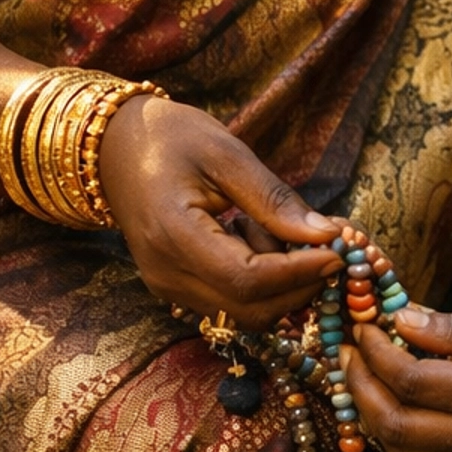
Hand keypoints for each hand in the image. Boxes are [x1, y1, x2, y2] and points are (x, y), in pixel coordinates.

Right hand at [98, 92, 341, 326]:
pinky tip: (257, 239)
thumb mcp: (226, 153)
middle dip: (299, 284)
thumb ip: (274, 199)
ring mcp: (166, 288)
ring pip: (244, 313)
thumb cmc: (169, 137)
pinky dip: (260, 283)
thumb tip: (326, 235)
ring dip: (280, 284)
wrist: (112, 147)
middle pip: (250, 308)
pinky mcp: (173, 289)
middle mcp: (166, 274)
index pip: (248, 278)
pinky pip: (229, 303)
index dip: (300, 272)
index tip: (339, 251)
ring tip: (277, 228)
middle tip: (325, 243)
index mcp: (173, 235)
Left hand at [343, 304, 451, 451]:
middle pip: (391, 424)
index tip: (365, 322)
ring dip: (370, 412)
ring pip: (399, 451)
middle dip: (359, 385)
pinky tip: (394, 401)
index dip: (375, 351)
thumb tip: (403, 319)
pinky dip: (396, 434)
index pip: (409, 380)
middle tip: (349, 349)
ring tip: (362, 372)